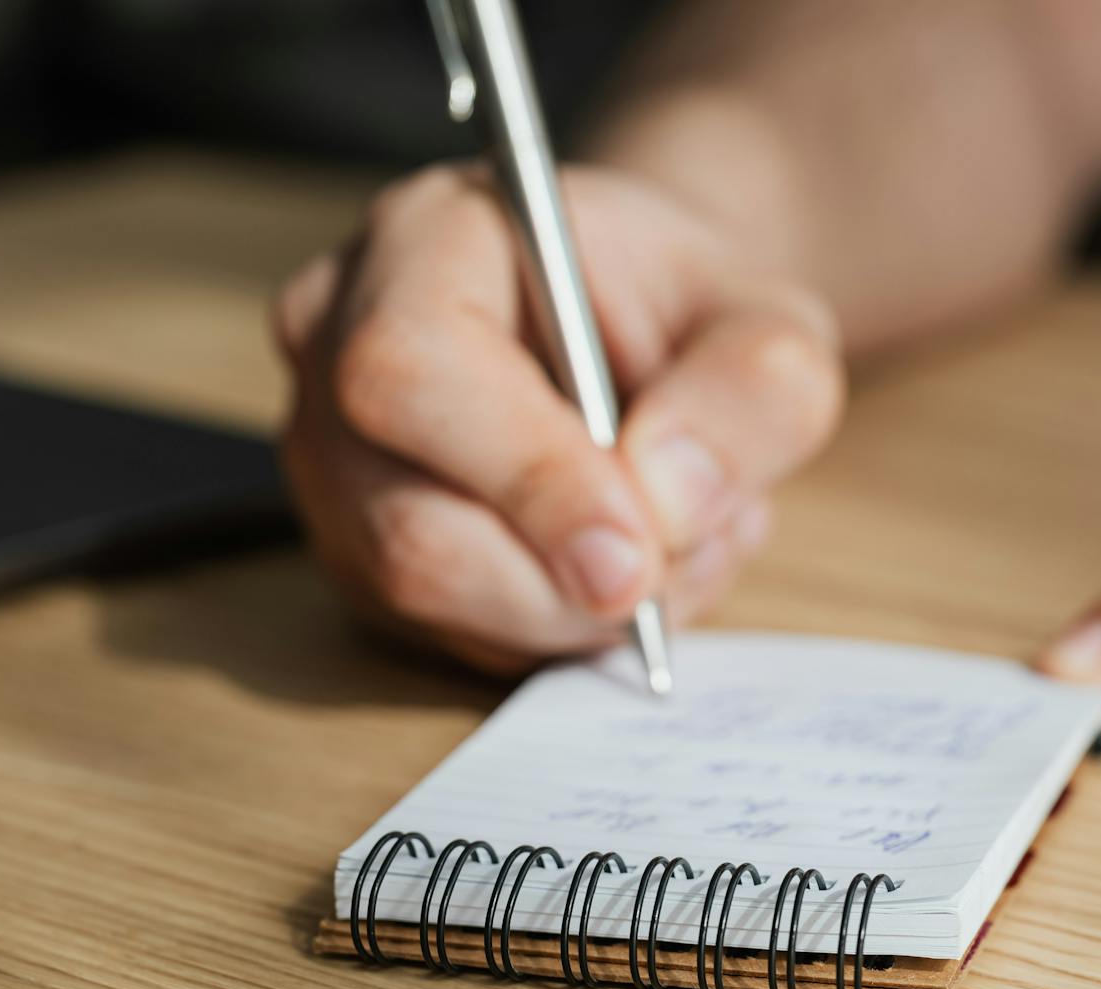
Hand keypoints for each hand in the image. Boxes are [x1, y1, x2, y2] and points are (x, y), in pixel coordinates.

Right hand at [272, 164, 841, 672]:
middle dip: (565, 584)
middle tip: (683, 561)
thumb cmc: (691, 312)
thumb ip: (751, 391)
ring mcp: (331, 460)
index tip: (639, 549)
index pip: (416, 370)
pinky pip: (449, 634)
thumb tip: (669, 500)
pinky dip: (561, 629)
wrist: (652, 333)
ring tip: (679, 543)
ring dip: (579, 612)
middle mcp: (337, 346)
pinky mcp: (359, 552)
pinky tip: (626, 564)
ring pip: (426, 599)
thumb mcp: (769, 324)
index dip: (529, 477)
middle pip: (408, 524)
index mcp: (424, 241)